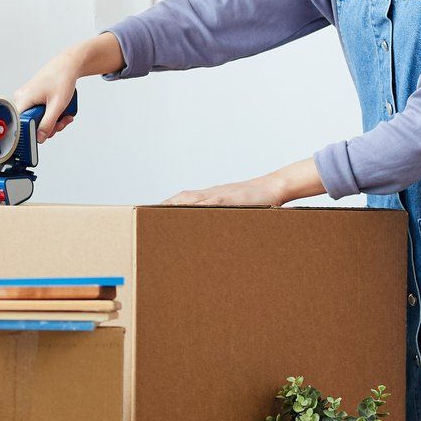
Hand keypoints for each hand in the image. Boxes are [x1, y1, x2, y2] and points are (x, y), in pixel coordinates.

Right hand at [12, 33, 122, 142]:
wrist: (67, 65)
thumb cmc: (61, 79)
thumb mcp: (57, 105)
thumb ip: (48, 124)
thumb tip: (40, 138)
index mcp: (23, 100)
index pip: (20, 125)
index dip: (33, 132)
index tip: (47, 132)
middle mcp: (21, 99)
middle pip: (30, 123)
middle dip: (49, 126)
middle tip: (61, 121)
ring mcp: (26, 98)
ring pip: (36, 119)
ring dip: (52, 121)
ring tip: (64, 115)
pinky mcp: (32, 98)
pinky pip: (39, 112)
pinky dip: (50, 114)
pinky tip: (60, 110)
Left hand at [162, 157, 324, 207]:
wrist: (273, 187)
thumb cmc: (255, 200)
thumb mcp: (235, 209)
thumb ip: (222, 217)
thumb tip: (212, 234)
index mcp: (210, 196)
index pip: (182, 199)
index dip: (166, 205)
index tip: (149, 215)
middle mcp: (210, 193)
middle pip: (180, 198)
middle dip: (163, 207)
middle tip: (146, 218)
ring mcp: (219, 195)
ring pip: (190, 199)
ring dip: (174, 206)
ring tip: (158, 216)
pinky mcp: (229, 198)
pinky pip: (210, 202)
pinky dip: (197, 207)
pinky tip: (186, 213)